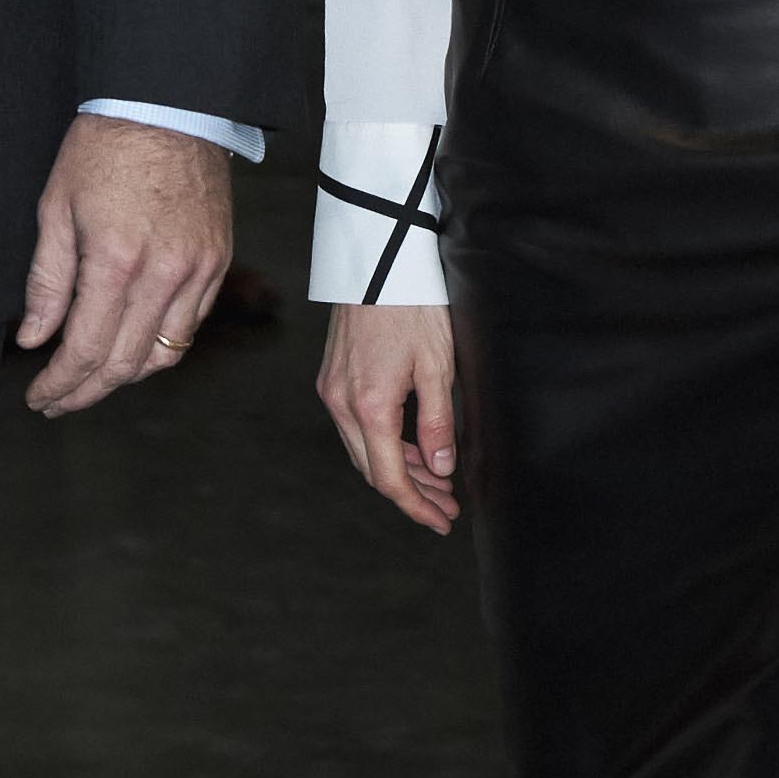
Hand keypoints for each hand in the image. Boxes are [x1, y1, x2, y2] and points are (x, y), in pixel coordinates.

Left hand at [17, 115, 230, 416]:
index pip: (86, 349)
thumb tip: (33, 339)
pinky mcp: (217, 260)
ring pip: (165, 355)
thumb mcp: (57, 207)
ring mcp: (198, 269)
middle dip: (86, 391)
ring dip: (125, 376)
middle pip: (125, 364)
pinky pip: (191, 324)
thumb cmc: (105, 146)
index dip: (60, 384)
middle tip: (58, 401)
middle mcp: (163, 274)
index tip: (40, 398)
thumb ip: (47, 281)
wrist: (167, 103)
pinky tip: (134, 343)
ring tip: (93, 378)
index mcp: (116, 260)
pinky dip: (161, 345)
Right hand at [317, 300, 459, 534]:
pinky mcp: (332, 375)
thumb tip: (441, 468)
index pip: (390, 478)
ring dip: (397, 468)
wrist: (378, 256)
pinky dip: (382, 443)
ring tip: (436, 480)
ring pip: (362, 449)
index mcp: (370, 405)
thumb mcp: (437, 365)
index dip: (417, 507)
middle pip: (373, 469)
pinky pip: (355, 425)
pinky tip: (409, 446)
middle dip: (412, 492)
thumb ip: (438, 423)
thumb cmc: (412, 303)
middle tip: (447, 505)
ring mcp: (331, 388)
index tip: (443, 521)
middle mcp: (341, 402)